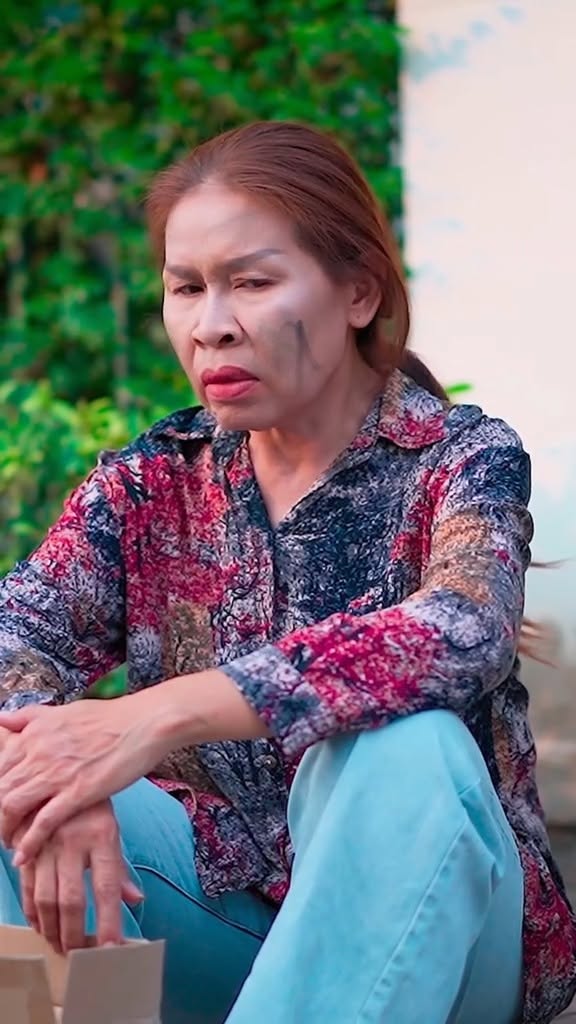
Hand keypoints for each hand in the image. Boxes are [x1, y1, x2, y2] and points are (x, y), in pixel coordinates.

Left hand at [0, 689, 168, 863]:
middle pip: (0, 789)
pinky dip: (29, 843)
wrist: (143, 723)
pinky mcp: (78, 793)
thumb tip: (2, 719)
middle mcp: (39, 752)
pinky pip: (43, 823)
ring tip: (7, 842)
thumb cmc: (109, 717)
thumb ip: (30, 717)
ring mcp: (57, 773)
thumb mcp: (63, 710)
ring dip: (4, 829)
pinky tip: (23, 856)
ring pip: (12, 806)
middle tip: (2, 828)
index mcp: (35, 732)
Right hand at [17, 800, 142, 953]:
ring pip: (46, 898)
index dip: (109, 920)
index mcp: (102, 836)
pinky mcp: (27, 847)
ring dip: (51, 929)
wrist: (61, 774)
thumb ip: (119, 868)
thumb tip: (136, 900)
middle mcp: (73, 841)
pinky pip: (28, 887)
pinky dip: (32, 911)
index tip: (111, 948)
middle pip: (72, 900)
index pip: (107, 887)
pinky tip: (40, 925)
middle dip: (74, 934)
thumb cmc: (92, 807)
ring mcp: (47, 844)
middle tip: (78, 954)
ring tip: (59, 946)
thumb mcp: (111, 830)